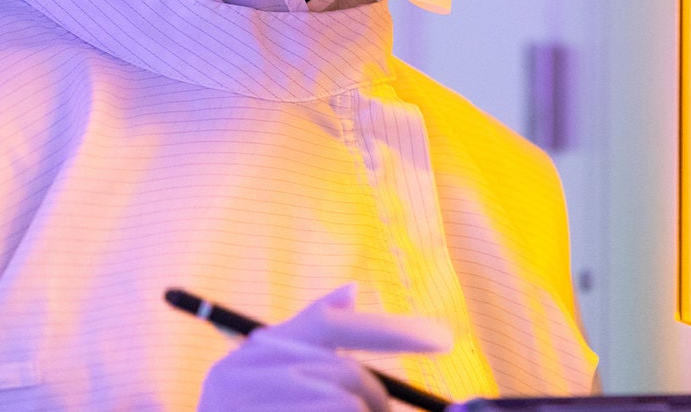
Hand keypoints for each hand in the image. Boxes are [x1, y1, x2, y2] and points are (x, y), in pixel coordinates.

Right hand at [198, 284, 451, 410]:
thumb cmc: (252, 409)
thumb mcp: (272, 372)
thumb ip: (311, 332)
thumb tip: (351, 289)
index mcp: (255, 352)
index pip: (333, 326)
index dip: (393, 331)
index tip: (444, 338)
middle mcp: (246, 378)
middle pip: (347, 380)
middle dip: (376, 400)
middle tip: (386, 409)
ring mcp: (251, 408)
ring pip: (348, 407)